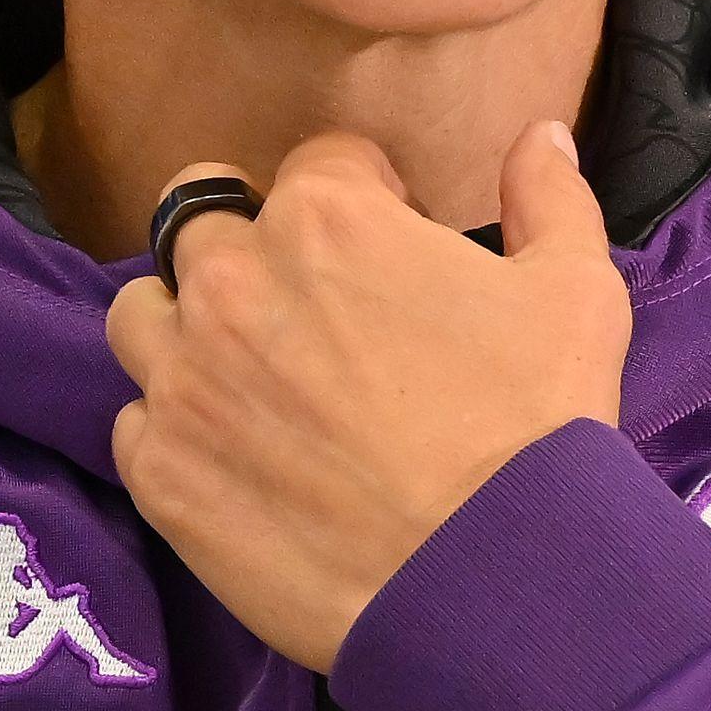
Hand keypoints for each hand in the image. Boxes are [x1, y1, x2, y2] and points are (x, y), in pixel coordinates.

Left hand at [103, 122, 631, 671]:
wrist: (486, 578)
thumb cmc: (535, 425)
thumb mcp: (575, 291)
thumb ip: (548, 195)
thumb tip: (541, 133)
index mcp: (327, 216)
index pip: (319, 163)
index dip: (367, 200)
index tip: (393, 252)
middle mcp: (232, 279)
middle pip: (200, 221)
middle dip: (250, 247)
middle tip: (306, 308)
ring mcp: (184, 377)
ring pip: (141, 314)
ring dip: (184, 329)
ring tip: (249, 378)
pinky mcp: (161, 471)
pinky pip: (135, 422)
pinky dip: (176, 430)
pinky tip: (238, 460)